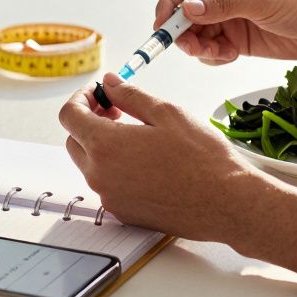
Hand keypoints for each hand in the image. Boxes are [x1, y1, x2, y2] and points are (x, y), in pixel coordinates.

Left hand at [59, 73, 271, 240]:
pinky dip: (115, 168)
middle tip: (117, 109)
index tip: (99, 92)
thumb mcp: (166, 113)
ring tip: (136, 134)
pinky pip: (107, 185)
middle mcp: (100, 176)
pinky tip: (145, 160)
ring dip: (102, 145)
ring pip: (90, 165)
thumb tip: (110, 83)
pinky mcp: (124, 213)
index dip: (81, 98)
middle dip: (89, 120)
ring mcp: (110, 198)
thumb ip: (130, 95)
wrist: (226, 202)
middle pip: (75, 141)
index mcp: (105, 146)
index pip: (69, 116)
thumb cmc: (203, 158)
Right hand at [154, 0, 296, 64]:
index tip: (162, 24)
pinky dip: (213, 57)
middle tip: (189, 47)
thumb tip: (187, 8)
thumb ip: (224, 6)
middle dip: (182, 32)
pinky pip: (210, 51)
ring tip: (218, 54)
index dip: (168, 2)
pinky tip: (230, 57)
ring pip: (194, 35)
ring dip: (198, 48)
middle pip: (184, 13)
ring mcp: (227, 19)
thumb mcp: (261, 2)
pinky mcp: (235, 41)